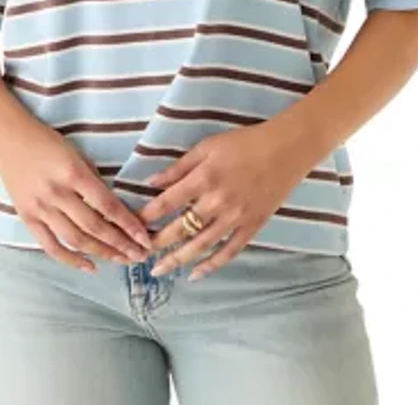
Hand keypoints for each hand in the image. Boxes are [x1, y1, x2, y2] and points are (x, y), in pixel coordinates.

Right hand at [0, 119, 153, 270]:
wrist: (8, 139)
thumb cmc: (47, 142)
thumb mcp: (77, 154)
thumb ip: (93, 181)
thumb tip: (115, 209)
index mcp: (73, 173)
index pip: (107, 206)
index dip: (128, 225)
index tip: (145, 238)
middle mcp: (57, 193)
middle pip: (94, 227)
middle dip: (120, 244)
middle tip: (139, 255)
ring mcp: (40, 208)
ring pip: (75, 239)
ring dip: (101, 253)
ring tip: (122, 260)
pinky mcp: (27, 218)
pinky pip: (50, 245)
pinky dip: (70, 259)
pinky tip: (90, 266)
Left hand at [137, 119, 314, 280]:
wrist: (286, 149)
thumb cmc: (243, 142)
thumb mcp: (206, 147)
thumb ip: (178, 167)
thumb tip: (150, 183)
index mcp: (203, 179)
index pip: (167, 203)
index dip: (147, 216)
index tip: (131, 225)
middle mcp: (217, 202)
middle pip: (180, 229)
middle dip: (156, 244)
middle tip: (137, 255)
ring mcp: (236, 218)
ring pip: (201, 246)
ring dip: (177, 260)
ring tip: (158, 271)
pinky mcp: (252, 226)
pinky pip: (229, 251)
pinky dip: (212, 265)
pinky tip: (195, 274)